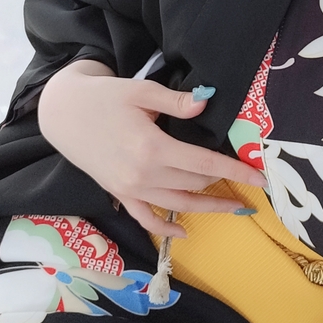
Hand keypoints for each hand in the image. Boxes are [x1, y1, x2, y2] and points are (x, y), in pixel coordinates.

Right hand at [37, 59, 260, 237]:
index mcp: (152, 147)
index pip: (205, 163)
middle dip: (225, 184)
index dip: (235, 171)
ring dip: (209, 207)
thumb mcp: (140, 91)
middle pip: (195, 183)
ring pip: (178, 204)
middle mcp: (143, 175)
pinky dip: (166, 228)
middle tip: (249, 183)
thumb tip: (206, 102)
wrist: (62, 113)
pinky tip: (185, 231)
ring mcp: (130, 189)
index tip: (260, 179)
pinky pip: (145, 218)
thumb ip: (175, 101)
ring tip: (235, 208)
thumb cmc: (103, 97)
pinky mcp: (118, 194)